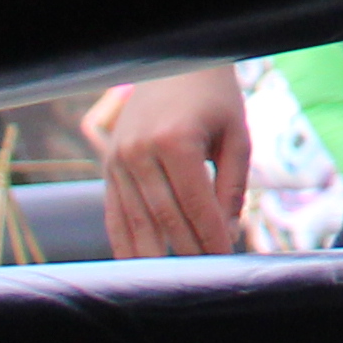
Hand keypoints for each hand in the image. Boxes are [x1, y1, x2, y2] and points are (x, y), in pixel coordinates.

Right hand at [86, 68, 254, 257]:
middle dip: (186, 251)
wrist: (175, 62)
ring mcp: (117, 159)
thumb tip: (227, 232)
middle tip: (203, 276)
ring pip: (136, 221)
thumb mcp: (236, 133)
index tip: (224, 261)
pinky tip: (137, 264)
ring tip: (173, 280)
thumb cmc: (214, 97)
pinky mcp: (107, 164)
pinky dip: (125, 241)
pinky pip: (114, 213)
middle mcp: (140, 152)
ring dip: (153, 255)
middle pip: (164, 218)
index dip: (210, 237)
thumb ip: (233, 184)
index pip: (195, 204)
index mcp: (176, 140)